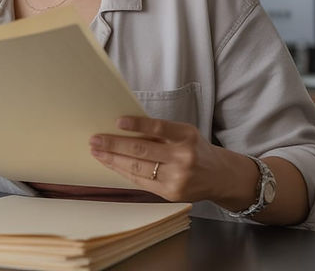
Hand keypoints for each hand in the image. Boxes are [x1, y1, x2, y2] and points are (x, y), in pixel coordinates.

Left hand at [89, 116, 234, 202]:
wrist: (220, 176)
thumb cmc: (196, 149)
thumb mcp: (185, 134)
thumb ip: (160, 133)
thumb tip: (123, 129)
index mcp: (187, 136)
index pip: (159, 128)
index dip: (138, 125)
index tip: (118, 121)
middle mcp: (184, 157)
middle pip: (143, 151)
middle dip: (114, 145)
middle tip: (95, 139)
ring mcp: (177, 178)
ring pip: (138, 168)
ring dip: (113, 160)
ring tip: (97, 152)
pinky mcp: (171, 193)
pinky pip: (141, 181)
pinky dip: (123, 171)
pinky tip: (111, 164)